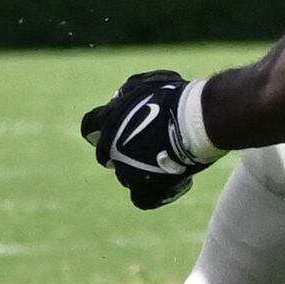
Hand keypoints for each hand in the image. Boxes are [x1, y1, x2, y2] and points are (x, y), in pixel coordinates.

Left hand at [80, 67, 220, 210]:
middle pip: (106, 155)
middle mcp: (111, 148)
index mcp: (108, 121)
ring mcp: (127, 170)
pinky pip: (142, 199)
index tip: (114, 128)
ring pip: (126, 176)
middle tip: (145, 146)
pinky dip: (154, 193)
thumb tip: (119, 98)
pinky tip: (170, 182)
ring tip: (166, 161)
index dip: (99, 128)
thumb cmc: (173, 97)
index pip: (89, 126)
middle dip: (121, 151)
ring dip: (141, 170)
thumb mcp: (146, 84)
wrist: (195, 120)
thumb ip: (129, 92)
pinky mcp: (146, 188)